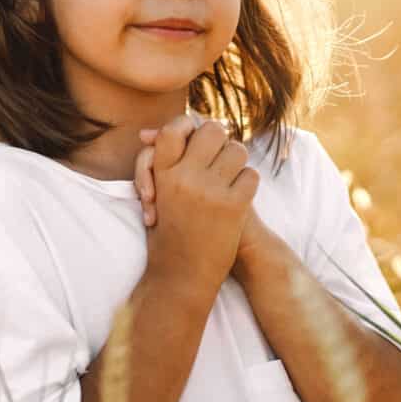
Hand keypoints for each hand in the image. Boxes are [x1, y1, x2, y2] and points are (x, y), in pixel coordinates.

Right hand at [135, 122, 274, 276]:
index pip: (176, 126)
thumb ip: (156, 162)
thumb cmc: (166, 233)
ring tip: (228, 177)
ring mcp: (210, 191)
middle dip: (219, 140)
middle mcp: (184, 177)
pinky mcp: (233, 206)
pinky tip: (237, 197)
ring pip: (237, 150)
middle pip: (213, 130)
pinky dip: (247, 184)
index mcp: (161, 172)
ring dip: (236, 162)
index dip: (188, 125)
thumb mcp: (153, 194)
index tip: (194, 138)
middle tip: (217, 155)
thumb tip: (149, 132)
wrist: (181, 276)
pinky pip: (251, 175)